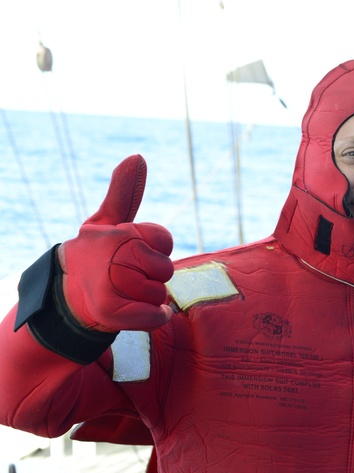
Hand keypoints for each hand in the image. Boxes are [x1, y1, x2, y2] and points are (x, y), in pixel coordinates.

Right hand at [60, 155, 174, 331]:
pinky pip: (157, 315)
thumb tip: (137, 156)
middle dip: (151, 274)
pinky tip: (132, 309)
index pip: (164, 240)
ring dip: (147, 296)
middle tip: (124, 274)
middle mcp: (116, 257)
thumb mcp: (108, 221)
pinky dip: (153, 316)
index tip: (131, 251)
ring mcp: (114, 286)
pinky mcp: (113, 312)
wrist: (68, 294)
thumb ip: (125, 192)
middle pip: (165, 269)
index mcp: (121, 234)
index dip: (154, 249)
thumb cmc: (96, 253)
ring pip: (160, 293)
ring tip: (121, 291)